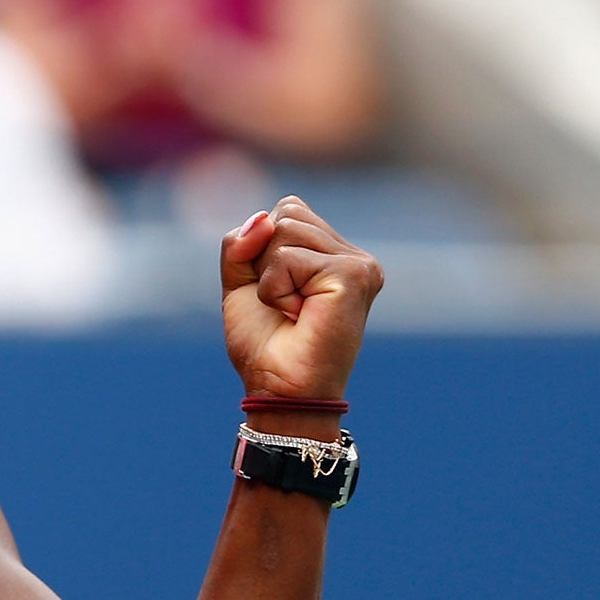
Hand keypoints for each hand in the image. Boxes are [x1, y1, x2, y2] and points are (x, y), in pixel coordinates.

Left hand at [219, 197, 382, 400]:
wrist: (280, 389)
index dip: (260, 248)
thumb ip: (241, 243)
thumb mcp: (241, 283)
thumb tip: (263, 218)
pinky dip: (275, 289)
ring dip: (270, 277)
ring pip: (284, 230)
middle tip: (284, 304)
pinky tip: (298, 315)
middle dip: (263, 261)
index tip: (276, 292)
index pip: (287, 209)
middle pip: (285, 214)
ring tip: (293, 310)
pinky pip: (287, 257)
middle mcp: (353, 255)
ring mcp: (358, 264)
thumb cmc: (265, 344)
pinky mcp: (353, 275)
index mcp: (333, 253)